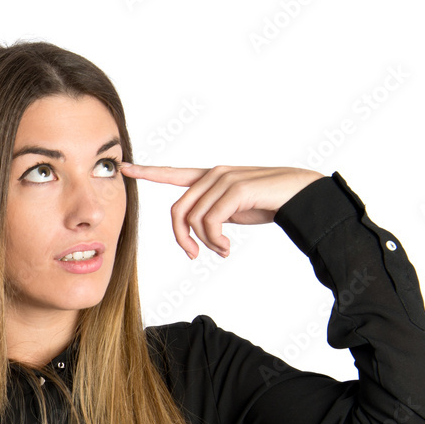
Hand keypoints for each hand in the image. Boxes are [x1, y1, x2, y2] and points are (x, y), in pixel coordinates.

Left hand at [118, 163, 323, 258]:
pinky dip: (215, 241)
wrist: (300, 195)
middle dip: (182, 238)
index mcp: (210, 177)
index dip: (147, 172)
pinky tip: (227, 247)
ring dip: (205, 243)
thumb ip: (211, 214)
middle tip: (194, 255)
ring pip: (194, 219)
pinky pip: (210, 222)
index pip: (173, 173)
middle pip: (178, 211)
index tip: (124, 168)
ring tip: (222, 249)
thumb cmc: (267, 203)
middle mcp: (213, 174)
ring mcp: (224, 179)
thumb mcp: (232, 211)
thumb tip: (197, 232)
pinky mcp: (235, 189)